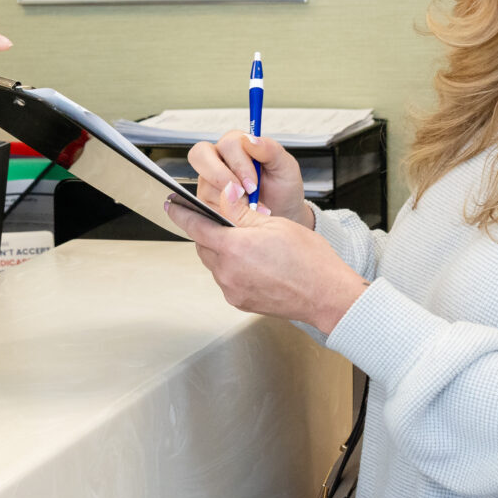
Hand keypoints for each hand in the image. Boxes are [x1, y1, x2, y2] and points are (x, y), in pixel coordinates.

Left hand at [165, 175, 366, 335]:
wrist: (326, 296)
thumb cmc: (309, 261)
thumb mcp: (274, 224)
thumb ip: (241, 211)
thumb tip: (223, 196)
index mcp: (234, 247)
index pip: (196, 225)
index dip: (181, 213)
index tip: (171, 205)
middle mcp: (228, 271)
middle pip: (203, 245)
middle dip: (208, 231)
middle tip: (221, 221)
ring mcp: (232, 289)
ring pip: (214, 263)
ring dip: (221, 250)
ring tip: (244, 243)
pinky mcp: (239, 301)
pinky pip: (226, 278)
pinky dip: (231, 267)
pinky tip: (251, 261)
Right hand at [188, 129, 313, 225]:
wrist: (282, 216)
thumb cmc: (283, 190)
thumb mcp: (285, 167)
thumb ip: (270, 149)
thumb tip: (250, 139)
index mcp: (238, 146)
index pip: (227, 144)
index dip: (239, 163)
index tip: (253, 183)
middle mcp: (220, 160)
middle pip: (200, 154)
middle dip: (220, 176)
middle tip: (241, 193)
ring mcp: (210, 182)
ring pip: (204, 184)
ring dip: (227, 200)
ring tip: (249, 209)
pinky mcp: (206, 202)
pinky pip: (203, 206)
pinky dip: (223, 214)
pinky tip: (240, 217)